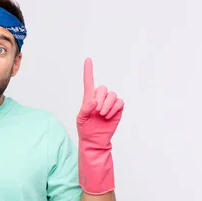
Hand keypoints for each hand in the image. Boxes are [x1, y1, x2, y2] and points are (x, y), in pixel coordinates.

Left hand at [75, 58, 123, 194]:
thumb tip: (93, 101)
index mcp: (89, 98)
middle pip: (103, 89)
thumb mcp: (81, 119)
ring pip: (113, 95)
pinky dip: (115, 108)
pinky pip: (120, 102)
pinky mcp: (118, 109)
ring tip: (102, 115)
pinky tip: (109, 116)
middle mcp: (100, 98)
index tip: (88, 59)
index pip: (89, 82)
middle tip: (97, 112)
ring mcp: (110, 103)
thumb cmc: (86, 129)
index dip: (88, 70)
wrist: (95, 141)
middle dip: (101, 100)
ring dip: (108, 105)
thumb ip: (85, 108)